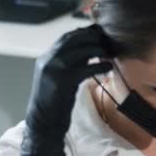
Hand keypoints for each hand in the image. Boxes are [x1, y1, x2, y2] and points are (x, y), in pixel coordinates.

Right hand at [20, 24, 113, 155]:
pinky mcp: (62, 81)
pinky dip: (99, 66)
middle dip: (93, 37)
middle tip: (109, 41)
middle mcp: (48, 59)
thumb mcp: (61, 77)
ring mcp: (54, 69)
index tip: (101, 34)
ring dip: (98, 50)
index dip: (85, 33)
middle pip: (73, 39)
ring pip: (80, 51)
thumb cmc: (56, 101)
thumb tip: (92, 52)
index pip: (67, 37)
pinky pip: (85, 68)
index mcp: (47, 57)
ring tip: (110, 54)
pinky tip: (109, 68)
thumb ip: (72, 64)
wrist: (44, 121)